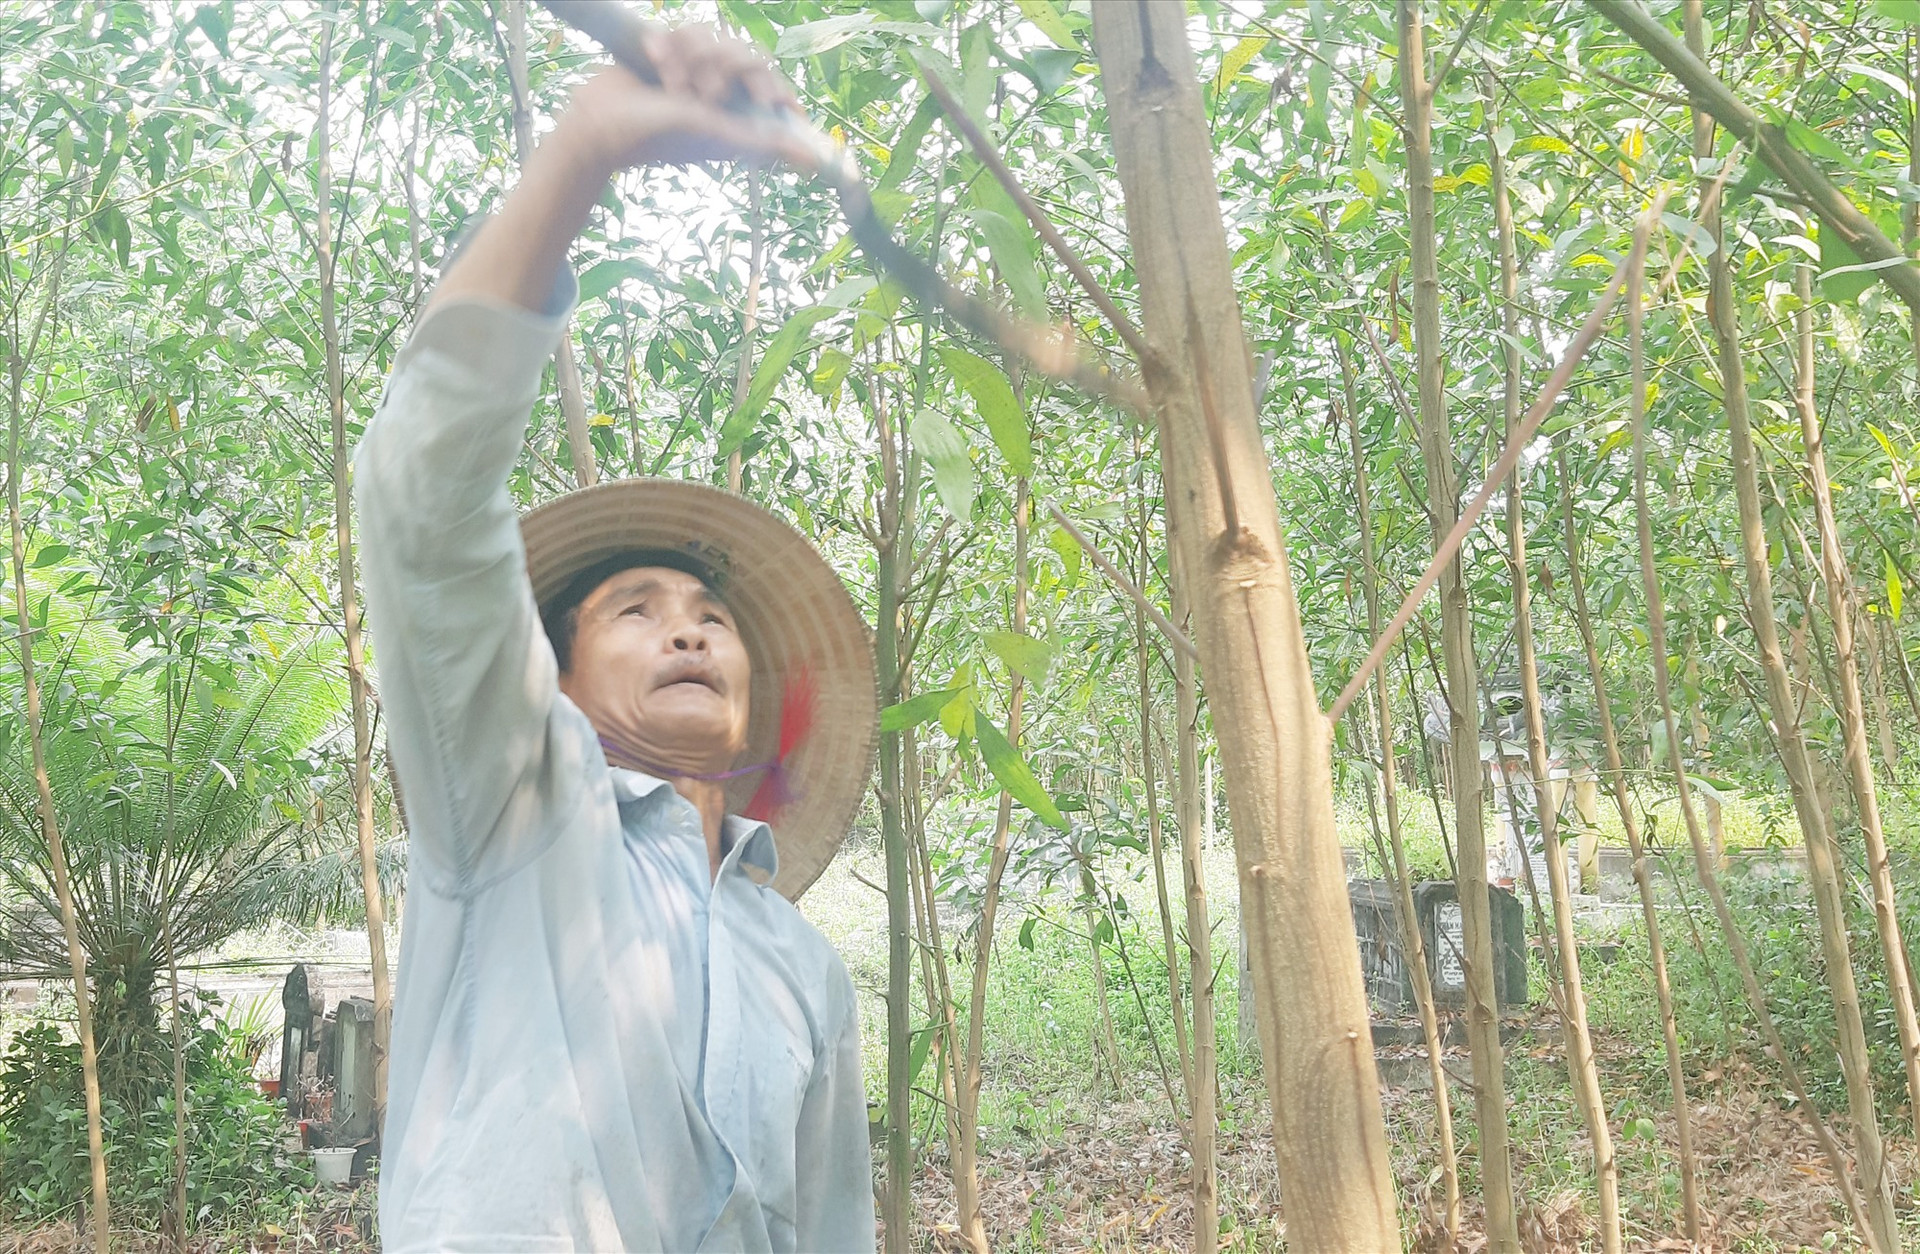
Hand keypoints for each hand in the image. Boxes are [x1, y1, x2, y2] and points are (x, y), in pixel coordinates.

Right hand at [550, 26, 818, 175]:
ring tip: (671, 84)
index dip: (769, 85)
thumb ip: (763, 141)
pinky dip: (666, 47)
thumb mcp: (715, 133)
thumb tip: (812, 159)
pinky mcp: (666, 49)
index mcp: (735, 112)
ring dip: (690, 59)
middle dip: (724, 68)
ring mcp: (691, 68)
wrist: (597, 122)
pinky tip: (652, 63)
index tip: (763, 97)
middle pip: (743, 53)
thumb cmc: (655, 137)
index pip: (770, 84)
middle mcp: (717, 89)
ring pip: (712, 36)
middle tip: (704, 94)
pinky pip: (682, 29)